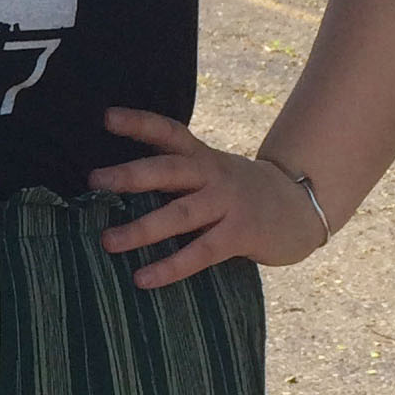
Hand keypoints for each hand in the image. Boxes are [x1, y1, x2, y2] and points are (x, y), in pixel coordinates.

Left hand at [90, 108, 326, 288]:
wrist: (300, 207)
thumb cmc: (240, 194)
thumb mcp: (212, 173)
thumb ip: (176, 175)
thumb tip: (116, 185)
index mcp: (202, 158)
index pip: (169, 133)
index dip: (139, 123)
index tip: (106, 117)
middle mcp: (213, 175)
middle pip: (169, 170)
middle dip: (131, 175)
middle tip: (95, 181)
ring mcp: (228, 204)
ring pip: (180, 214)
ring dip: (142, 228)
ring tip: (108, 241)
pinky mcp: (241, 234)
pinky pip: (200, 252)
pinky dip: (170, 266)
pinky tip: (142, 278)